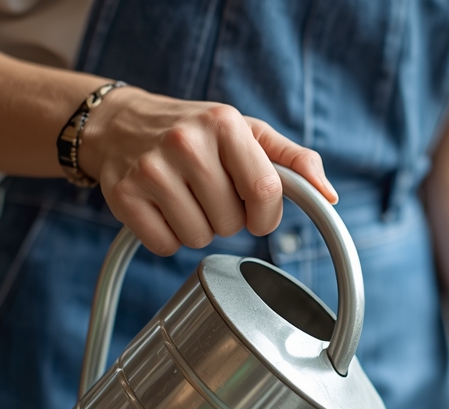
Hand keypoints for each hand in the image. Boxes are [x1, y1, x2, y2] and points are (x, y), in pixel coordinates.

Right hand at [77, 87, 336, 255]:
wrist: (119, 124)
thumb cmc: (194, 132)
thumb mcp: (245, 132)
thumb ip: (292, 160)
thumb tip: (328, 195)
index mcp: (224, 123)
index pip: (266, 191)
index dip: (266, 215)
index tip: (257, 212)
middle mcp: (186, 142)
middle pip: (231, 223)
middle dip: (227, 218)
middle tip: (208, 193)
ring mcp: (151, 169)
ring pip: (198, 238)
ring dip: (197, 229)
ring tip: (183, 198)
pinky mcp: (123, 195)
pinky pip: (165, 245)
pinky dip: (167, 236)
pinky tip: (161, 208)